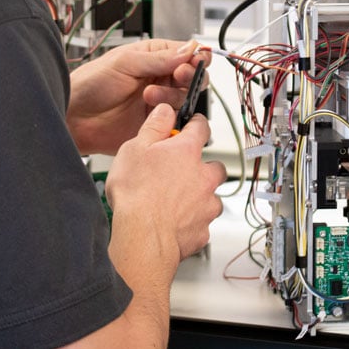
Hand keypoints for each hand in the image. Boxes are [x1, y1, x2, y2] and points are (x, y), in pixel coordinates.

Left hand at [66, 39, 206, 155]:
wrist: (74, 117)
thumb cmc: (91, 84)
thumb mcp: (125, 62)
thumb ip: (158, 58)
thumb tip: (188, 49)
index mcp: (153, 57)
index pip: (186, 53)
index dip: (194, 58)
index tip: (192, 62)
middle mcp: (159, 78)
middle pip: (192, 76)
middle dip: (188, 76)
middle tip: (177, 76)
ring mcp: (158, 101)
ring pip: (185, 98)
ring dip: (171, 96)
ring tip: (148, 96)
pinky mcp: (156, 123)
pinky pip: (177, 121)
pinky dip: (172, 117)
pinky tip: (155, 113)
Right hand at [105, 103, 225, 260]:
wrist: (142, 237)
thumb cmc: (136, 194)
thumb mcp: (134, 148)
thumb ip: (154, 127)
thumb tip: (164, 111)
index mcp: (187, 152)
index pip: (201, 127)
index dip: (195, 123)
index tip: (192, 125)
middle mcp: (203, 177)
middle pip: (215, 165)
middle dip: (203, 167)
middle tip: (181, 172)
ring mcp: (206, 205)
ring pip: (211, 196)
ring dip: (199, 196)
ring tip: (174, 202)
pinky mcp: (202, 231)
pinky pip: (202, 223)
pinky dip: (191, 222)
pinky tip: (173, 223)